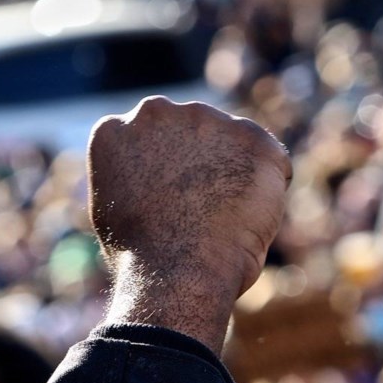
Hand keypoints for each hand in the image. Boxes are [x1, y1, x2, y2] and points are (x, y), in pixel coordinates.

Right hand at [88, 96, 290, 353]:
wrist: (178, 270)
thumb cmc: (142, 258)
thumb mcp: (114, 212)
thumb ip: (131, 179)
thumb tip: (151, 178)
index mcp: (112, 130)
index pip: (142, 139)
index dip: (159, 173)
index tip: (164, 202)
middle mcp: (154, 112)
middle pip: (187, 132)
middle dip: (197, 161)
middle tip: (198, 210)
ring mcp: (204, 119)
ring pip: (229, 142)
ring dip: (233, 170)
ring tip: (222, 219)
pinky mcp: (252, 136)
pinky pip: (269, 159)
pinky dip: (269, 186)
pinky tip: (250, 218)